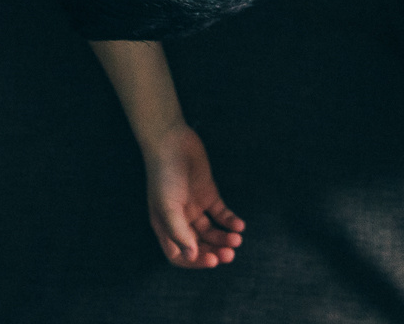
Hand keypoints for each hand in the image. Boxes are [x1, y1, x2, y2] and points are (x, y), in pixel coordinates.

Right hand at [143, 123, 244, 268]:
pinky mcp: (208, 193)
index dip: (195, 261)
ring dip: (224, 238)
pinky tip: (239, 225)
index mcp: (165, 226)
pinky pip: (220, 213)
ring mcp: (195, 206)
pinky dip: (230, 220)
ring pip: (212, 231)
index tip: (212, 260)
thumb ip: (179, 232)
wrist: (171, 141)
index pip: (179, 255)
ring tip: (237, 238)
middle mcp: (180, 220)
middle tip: (230, 253)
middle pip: (199, 245)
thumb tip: (191, 256)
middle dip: (214, 251)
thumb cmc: (164, 174)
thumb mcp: (167, 206)